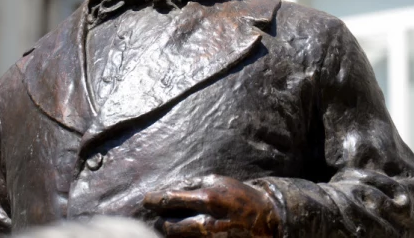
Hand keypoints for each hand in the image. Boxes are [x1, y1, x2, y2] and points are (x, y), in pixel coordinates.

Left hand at [143, 175, 280, 236]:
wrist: (266, 219)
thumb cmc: (239, 196)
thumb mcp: (218, 181)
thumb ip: (193, 184)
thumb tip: (169, 188)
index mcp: (207, 199)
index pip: (170, 200)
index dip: (154, 200)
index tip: (146, 200)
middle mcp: (207, 222)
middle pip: (169, 227)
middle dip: (160, 222)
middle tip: (158, 217)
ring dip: (170, 233)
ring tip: (168, 226)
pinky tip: (183, 234)